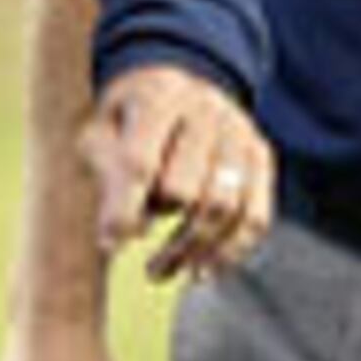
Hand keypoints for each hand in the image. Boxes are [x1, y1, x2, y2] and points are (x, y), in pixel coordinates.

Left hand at [77, 63, 274, 283]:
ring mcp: (238, 131)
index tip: (109, 246)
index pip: (139, 162)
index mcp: (157, 96)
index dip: (123, 211)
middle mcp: (205, 108)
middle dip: (160, 232)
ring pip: (224, 207)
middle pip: (185, 189)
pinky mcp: (260, 155)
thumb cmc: (129, 118)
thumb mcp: (101, 130)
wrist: (179, 87)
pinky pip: (255, 216)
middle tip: (144, 263)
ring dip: (194, 251)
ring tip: (164, 272)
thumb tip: (118, 239)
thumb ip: (104, 172)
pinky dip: (231, 251)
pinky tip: (203, 270)